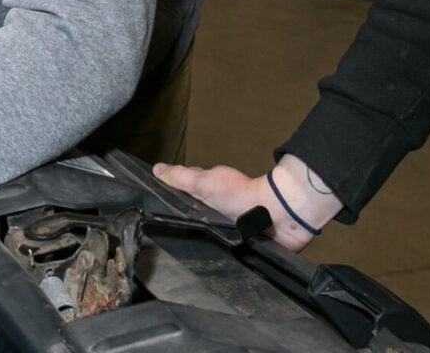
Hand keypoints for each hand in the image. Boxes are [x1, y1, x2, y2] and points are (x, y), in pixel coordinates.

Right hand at [154, 154, 342, 251]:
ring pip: (208, 235)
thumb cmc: (242, 195)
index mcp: (209, 193)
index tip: (154, 213)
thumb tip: (156, 168)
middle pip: (195, 218)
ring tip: (186, 254)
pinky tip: (211, 260)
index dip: (170, 203)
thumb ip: (181, 178)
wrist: (276, 215)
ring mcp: (231, 226)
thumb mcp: (204, 183)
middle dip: (184, 227)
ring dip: (202, 240)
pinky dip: (220, 253)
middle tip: (168, 238)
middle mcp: (219, 209)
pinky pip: (225, 250)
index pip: (184, 198)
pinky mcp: (243, 244)